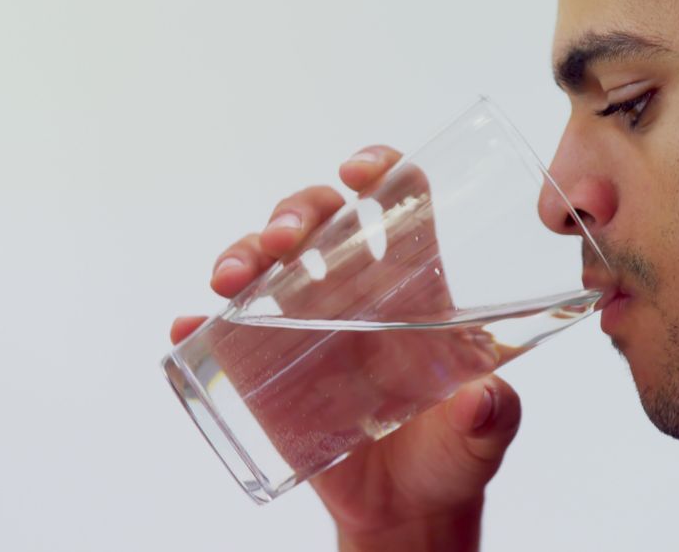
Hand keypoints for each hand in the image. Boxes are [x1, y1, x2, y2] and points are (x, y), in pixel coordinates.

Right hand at [170, 146, 521, 551]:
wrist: (408, 509)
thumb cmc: (453, 453)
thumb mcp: (483, 434)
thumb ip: (492, 416)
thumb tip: (479, 402)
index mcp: (416, 287)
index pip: (397, 202)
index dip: (379, 169)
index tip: (357, 173)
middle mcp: (358, 294)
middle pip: (320, 220)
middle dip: (294, 211)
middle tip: (282, 240)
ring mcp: (310, 327)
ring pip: (267, 265)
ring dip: (241, 253)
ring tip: (232, 279)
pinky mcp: (272, 371)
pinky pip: (226, 337)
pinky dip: (200, 327)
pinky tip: (187, 327)